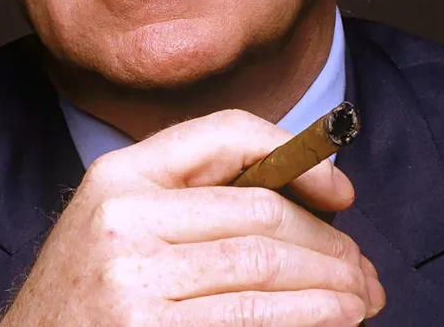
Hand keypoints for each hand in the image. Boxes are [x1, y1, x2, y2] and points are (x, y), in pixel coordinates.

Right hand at [0, 109, 384, 325]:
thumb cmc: (83, 292)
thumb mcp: (119, 220)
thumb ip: (191, 196)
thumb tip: (298, 196)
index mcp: (120, 173)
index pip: (225, 134)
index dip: (294, 153)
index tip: (338, 189)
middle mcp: (124, 216)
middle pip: (258, 209)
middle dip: (326, 238)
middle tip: (360, 264)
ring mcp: (134, 276)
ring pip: (263, 263)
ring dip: (327, 281)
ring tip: (358, 294)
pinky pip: (250, 315)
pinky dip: (304, 315)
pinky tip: (331, 317)